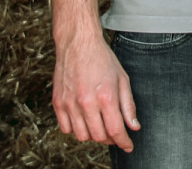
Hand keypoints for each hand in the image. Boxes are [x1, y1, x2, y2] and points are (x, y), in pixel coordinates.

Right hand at [52, 33, 138, 151]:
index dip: (123, 142)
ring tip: (101, 125)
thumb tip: (133, 126)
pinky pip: (66, 129)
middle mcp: (86, 103)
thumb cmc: (102, 60)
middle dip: (110, 139)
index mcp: (105, 96)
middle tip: (116, 134)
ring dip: (93, 136)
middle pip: (98, 136)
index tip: (128, 146)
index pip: (115, 130)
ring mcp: (69, 104)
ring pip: (82, 136)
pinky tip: (85, 120)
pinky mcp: (57, 103)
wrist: (78, 44)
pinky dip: (76, 129)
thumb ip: (128, 105)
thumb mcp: (123, 79)